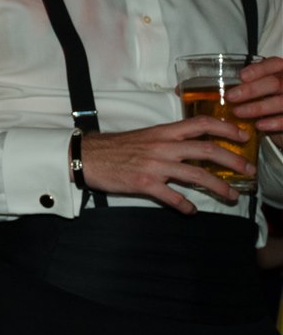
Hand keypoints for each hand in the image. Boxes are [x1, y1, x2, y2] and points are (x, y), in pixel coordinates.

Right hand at [80, 120, 255, 210]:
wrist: (86, 157)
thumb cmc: (114, 148)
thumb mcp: (144, 137)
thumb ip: (167, 140)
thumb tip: (190, 147)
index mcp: (163, 132)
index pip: (201, 124)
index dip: (226, 128)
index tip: (243, 136)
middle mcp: (163, 146)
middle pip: (207, 150)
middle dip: (233, 161)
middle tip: (248, 170)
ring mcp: (155, 165)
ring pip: (197, 175)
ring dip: (219, 187)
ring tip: (231, 196)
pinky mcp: (145, 183)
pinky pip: (173, 197)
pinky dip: (186, 205)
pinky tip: (191, 210)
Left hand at [226, 55, 282, 133]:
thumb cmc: (271, 97)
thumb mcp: (263, 86)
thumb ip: (252, 82)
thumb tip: (223, 85)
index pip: (275, 64)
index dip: (259, 69)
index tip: (241, 76)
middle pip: (275, 83)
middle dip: (251, 90)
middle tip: (230, 97)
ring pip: (281, 101)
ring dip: (258, 107)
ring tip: (237, 112)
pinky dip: (273, 122)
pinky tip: (258, 125)